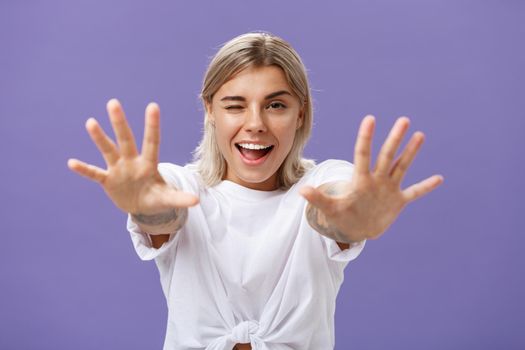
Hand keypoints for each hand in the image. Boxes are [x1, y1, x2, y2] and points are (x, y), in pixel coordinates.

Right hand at [67, 99, 198, 216]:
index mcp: (149, 164)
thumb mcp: (167, 199)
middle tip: (113, 103)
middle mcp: (132, 162)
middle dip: (120, 123)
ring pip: (108, 150)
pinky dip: (84, 170)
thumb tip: (196, 201)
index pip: (152, 142)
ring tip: (91, 122)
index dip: (152, 126)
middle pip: (126, 140)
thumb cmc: (156, 197)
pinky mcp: (108, 180)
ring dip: (99, 138)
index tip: (153, 106)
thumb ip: (179, 198)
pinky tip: (71, 163)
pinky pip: (95, 174)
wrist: (142, 206)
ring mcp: (119, 169)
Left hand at [300, 115, 443, 241]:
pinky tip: (439, 178)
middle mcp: (377, 180)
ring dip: (411, 153)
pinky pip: (414, 192)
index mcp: (360, 180)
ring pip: (402, 167)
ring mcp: (389, 189)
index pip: (363, 154)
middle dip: (395, 139)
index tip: (370, 119)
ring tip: (420, 135)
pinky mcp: (398, 201)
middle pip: (387, 156)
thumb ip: (319, 199)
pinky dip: (425, 187)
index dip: (366, 138)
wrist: (355, 228)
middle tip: (404, 120)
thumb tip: (302, 190)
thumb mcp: (330, 209)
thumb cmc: (342, 216)